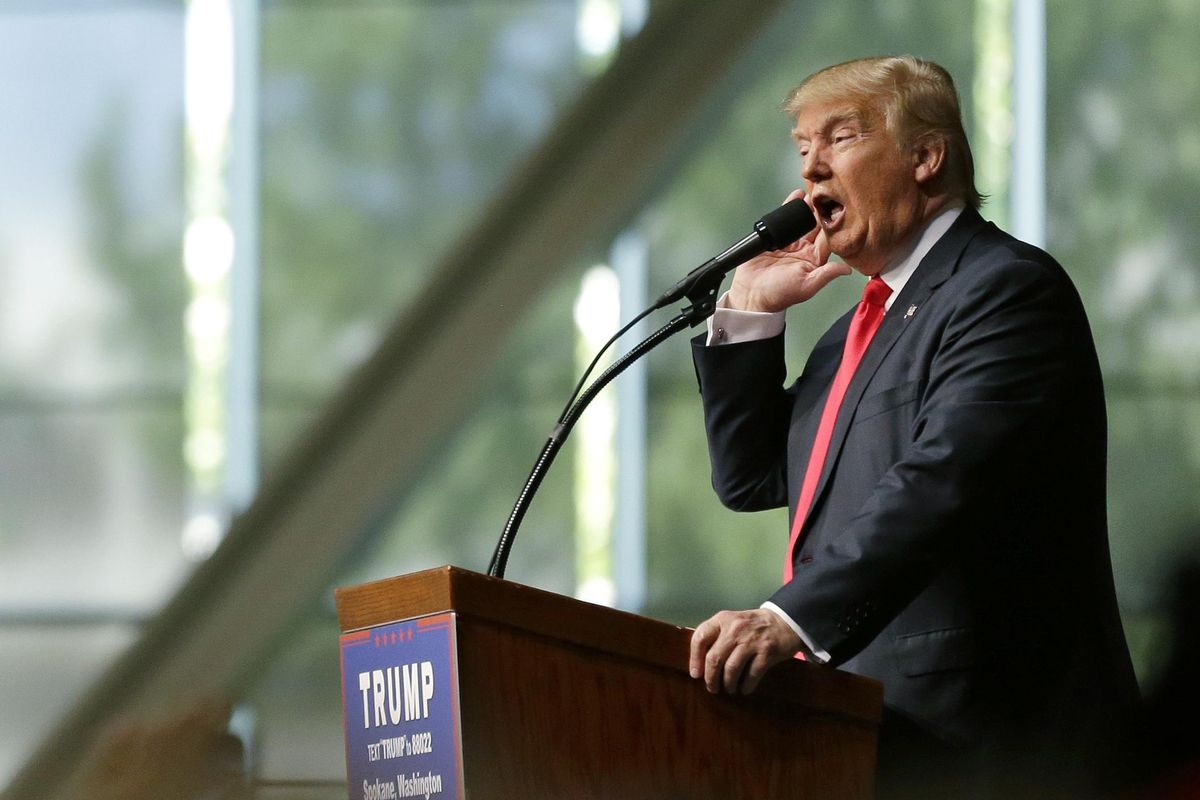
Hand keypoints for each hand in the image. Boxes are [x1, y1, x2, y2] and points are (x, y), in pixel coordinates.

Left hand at [688, 608, 803, 694]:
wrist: (785, 621)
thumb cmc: (752, 625)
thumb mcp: (732, 622)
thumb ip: (717, 636)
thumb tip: (700, 663)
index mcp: (723, 620)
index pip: (700, 638)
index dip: (695, 659)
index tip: (696, 674)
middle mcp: (735, 628)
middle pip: (715, 658)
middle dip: (711, 678)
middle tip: (712, 687)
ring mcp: (752, 640)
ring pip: (731, 669)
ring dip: (728, 684)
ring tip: (729, 689)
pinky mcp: (767, 652)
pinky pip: (752, 675)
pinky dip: (746, 686)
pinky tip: (744, 689)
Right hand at [726, 189, 850, 311]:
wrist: (750, 294)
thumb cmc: (778, 295)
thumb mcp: (806, 286)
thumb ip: (826, 275)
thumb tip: (847, 269)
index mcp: (815, 261)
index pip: (828, 238)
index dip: (833, 224)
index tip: (838, 209)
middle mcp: (804, 251)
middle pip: (816, 226)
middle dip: (820, 211)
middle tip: (826, 195)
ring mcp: (789, 243)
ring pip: (801, 221)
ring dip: (807, 207)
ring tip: (813, 192)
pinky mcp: (774, 238)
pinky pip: (783, 220)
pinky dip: (789, 207)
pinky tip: (796, 196)